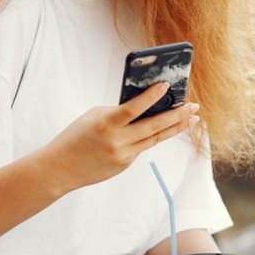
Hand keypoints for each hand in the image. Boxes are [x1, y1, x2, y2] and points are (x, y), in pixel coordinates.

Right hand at [47, 82, 198, 190]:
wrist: (60, 169)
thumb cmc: (75, 136)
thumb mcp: (94, 116)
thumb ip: (118, 111)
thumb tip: (145, 105)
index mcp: (105, 124)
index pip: (133, 109)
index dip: (151, 97)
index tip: (166, 85)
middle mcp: (117, 142)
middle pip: (153, 127)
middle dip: (177, 116)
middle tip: (193, 106)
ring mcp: (123, 156)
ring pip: (155, 139)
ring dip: (175, 127)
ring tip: (191, 117)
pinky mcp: (125, 165)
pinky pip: (143, 147)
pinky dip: (154, 136)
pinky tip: (165, 127)